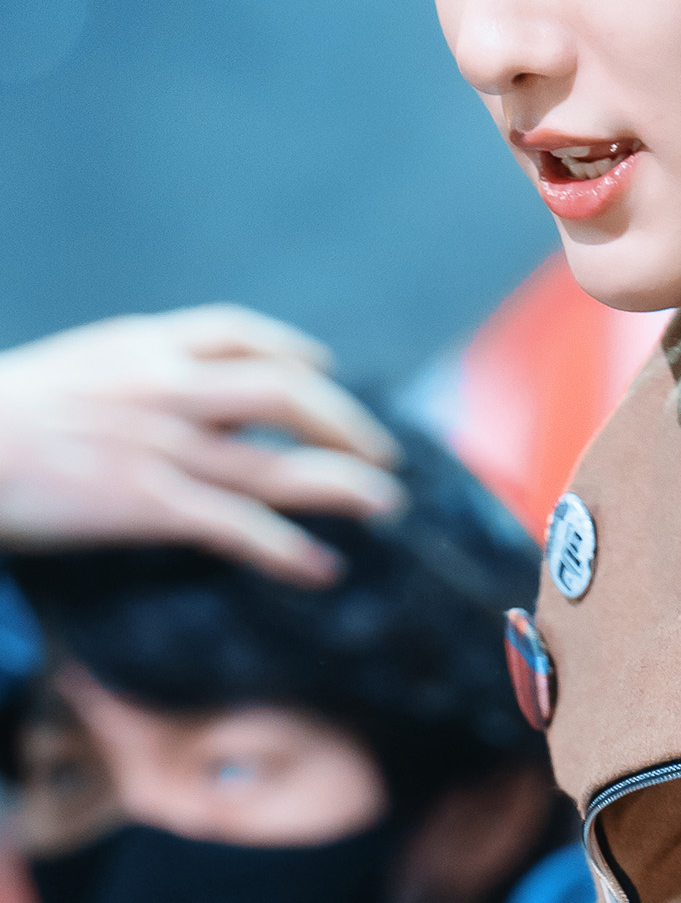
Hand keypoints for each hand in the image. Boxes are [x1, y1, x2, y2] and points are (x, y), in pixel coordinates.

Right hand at [0, 305, 403, 583]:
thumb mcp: (71, 369)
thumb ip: (125, 375)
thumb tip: (163, 395)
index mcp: (143, 346)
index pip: (240, 333)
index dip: (295, 352)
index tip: (325, 371)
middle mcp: (167, 387)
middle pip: (287, 393)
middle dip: (344, 423)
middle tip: (379, 453)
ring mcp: (164, 446)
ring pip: (280, 464)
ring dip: (346, 486)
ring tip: (386, 506)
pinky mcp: (149, 503)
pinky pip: (241, 527)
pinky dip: (289, 550)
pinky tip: (321, 569)